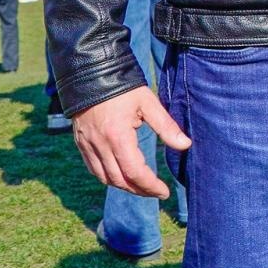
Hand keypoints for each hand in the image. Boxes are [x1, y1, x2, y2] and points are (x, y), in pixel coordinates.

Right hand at [71, 85, 189, 197]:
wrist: (90, 75)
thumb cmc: (124, 88)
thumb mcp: (149, 103)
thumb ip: (166, 126)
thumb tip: (186, 145)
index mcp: (118, 137)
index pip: (134, 172)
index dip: (150, 186)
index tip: (164, 192)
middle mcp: (99, 145)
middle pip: (119, 180)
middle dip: (139, 190)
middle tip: (156, 192)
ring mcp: (87, 146)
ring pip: (104, 178)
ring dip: (123, 186)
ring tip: (142, 187)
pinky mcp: (81, 143)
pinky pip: (93, 169)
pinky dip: (107, 177)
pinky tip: (121, 175)